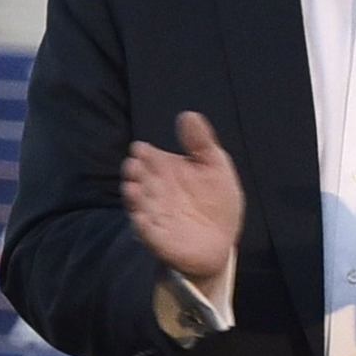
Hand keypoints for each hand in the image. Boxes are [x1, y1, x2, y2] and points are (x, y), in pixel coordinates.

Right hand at [122, 112, 243, 285]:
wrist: (220, 241)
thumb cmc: (214, 201)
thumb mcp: (215, 167)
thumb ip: (202, 143)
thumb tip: (188, 114)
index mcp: (163, 169)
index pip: (145, 156)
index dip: (142, 154)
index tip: (142, 150)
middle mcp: (153, 190)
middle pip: (136, 178)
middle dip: (134, 173)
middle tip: (136, 167)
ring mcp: (153, 214)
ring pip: (137, 203)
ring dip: (134, 197)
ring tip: (134, 189)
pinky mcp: (157, 239)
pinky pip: (145, 232)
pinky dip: (142, 225)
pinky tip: (142, 218)